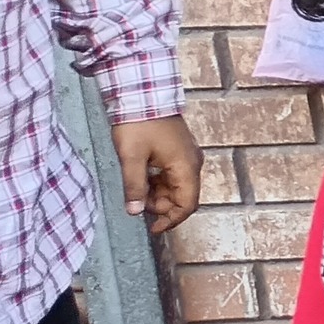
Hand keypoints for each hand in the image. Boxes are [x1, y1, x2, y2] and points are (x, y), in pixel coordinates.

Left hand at [108, 115, 200, 234]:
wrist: (143, 94)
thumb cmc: (138, 124)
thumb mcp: (131, 158)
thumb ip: (134, 187)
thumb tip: (135, 212)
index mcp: (186, 167)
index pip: (187, 204)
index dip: (171, 220)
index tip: (152, 229)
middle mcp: (192, 163)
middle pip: (183, 197)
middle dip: (161, 206)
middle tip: (137, 202)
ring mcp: (187, 156)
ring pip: (177, 186)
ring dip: (159, 194)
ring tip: (137, 189)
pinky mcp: (179, 150)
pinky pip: (173, 175)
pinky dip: (159, 182)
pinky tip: (143, 177)